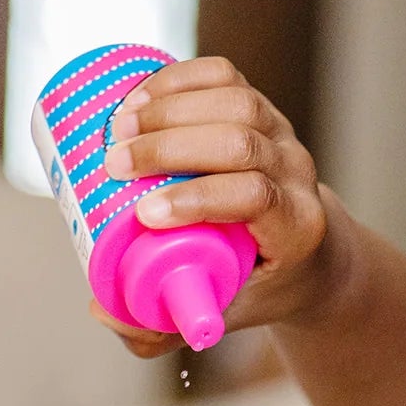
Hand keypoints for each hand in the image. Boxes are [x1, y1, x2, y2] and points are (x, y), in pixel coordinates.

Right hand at [92, 56, 346, 358]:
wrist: (305, 254)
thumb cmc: (253, 288)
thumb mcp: (215, 317)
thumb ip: (157, 329)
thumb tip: (100, 308)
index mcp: (295, 228)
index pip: (254, 198)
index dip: (197, 199)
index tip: (144, 213)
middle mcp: (296, 174)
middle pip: (240, 141)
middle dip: (171, 148)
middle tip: (113, 163)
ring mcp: (282, 134)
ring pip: (234, 102)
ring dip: (170, 108)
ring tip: (116, 128)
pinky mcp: (260, 108)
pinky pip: (225, 76)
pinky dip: (179, 79)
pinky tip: (138, 96)